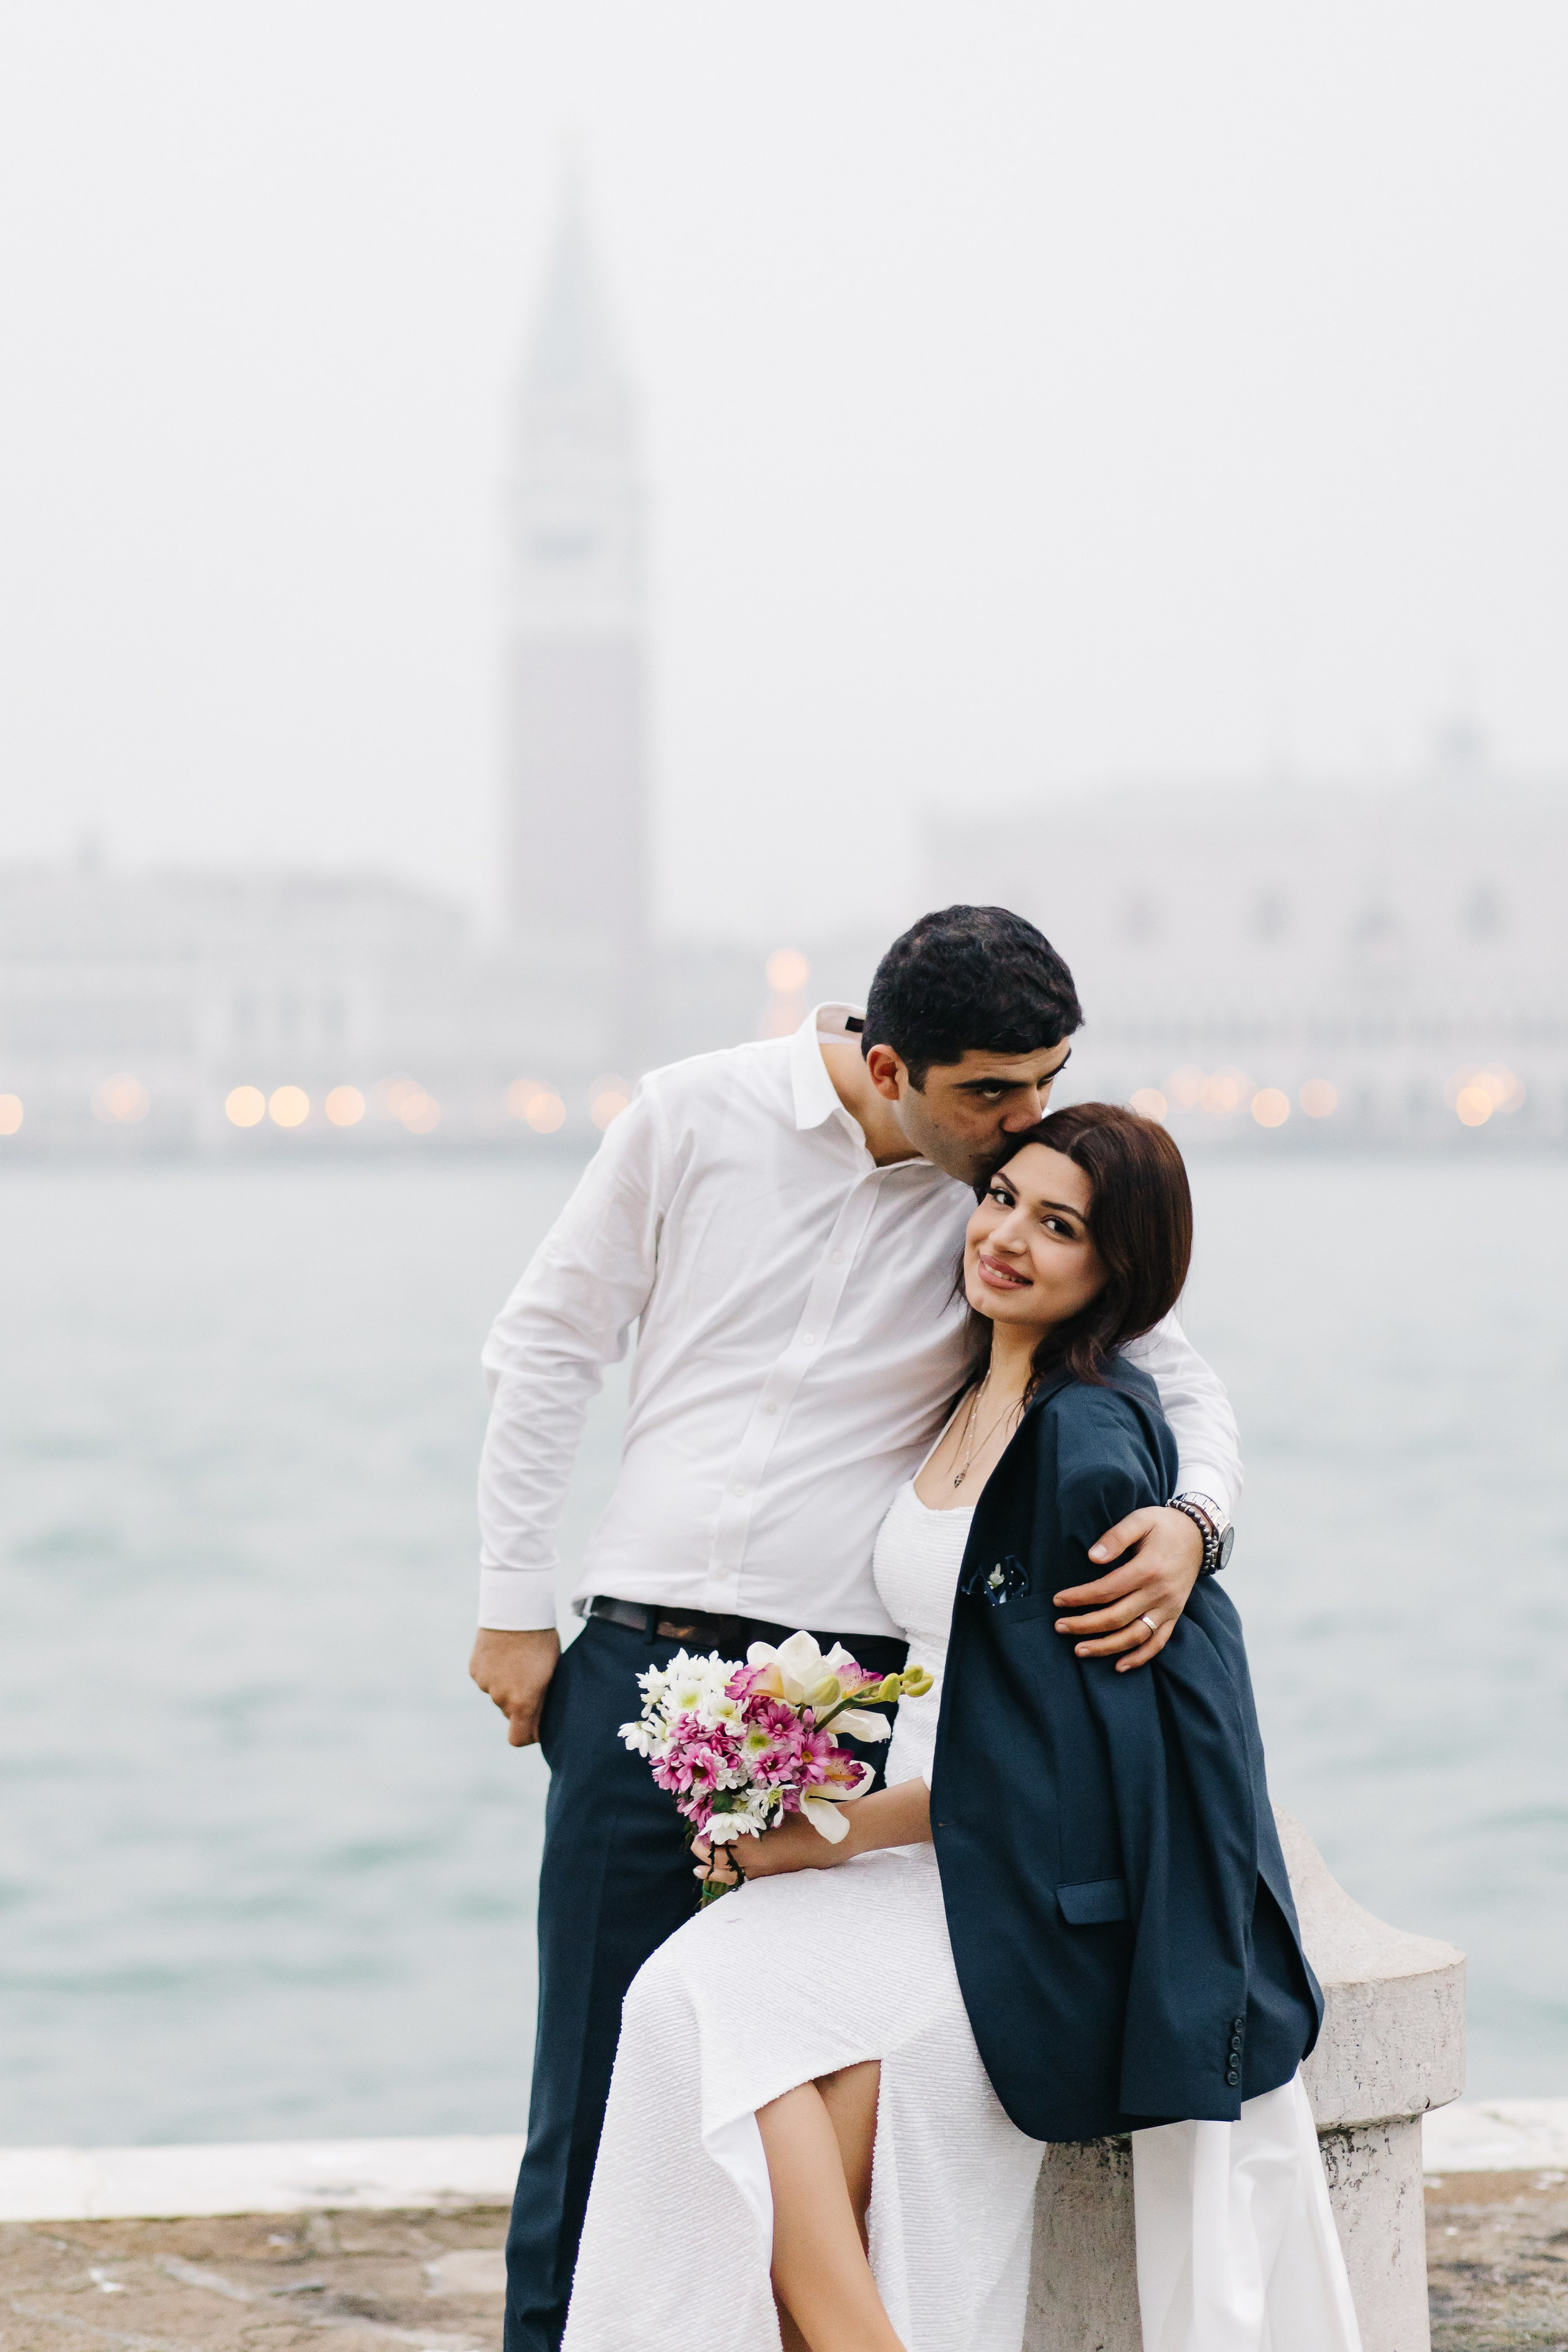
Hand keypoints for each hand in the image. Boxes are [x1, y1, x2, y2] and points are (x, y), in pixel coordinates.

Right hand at [469, 1627, 560, 1745]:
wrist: (515, 1609)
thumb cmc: (542, 1640)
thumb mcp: (552, 1671)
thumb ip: (543, 1699)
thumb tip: (540, 1716)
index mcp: (523, 1701)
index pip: (518, 1738)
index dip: (529, 1735)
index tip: (538, 1725)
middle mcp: (500, 1697)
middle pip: (510, 1713)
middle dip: (521, 1704)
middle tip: (532, 1681)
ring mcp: (485, 1683)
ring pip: (498, 1695)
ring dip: (507, 1687)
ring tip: (519, 1663)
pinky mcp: (474, 1670)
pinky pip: (486, 1680)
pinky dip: (495, 1674)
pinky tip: (505, 1656)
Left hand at [692, 1813, 838, 1887]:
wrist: (828, 1842)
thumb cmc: (803, 1821)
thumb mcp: (775, 1812)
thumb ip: (752, 1814)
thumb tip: (732, 1810)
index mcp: (751, 1843)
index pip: (719, 1840)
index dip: (708, 1834)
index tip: (702, 1827)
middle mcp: (752, 1861)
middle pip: (719, 1860)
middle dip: (705, 1853)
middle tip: (696, 1843)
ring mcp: (760, 1872)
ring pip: (729, 1875)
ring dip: (713, 1871)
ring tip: (698, 1871)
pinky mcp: (769, 1877)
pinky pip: (742, 1880)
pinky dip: (730, 1877)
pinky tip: (723, 1877)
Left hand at [1053, 1504, 1203, 1672]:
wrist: (1199, 1535)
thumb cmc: (1164, 1525)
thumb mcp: (1140, 1519)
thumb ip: (1116, 1536)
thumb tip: (1093, 1557)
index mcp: (1148, 1569)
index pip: (1107, 1590)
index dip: (1080, 1597)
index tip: (1058, 1600)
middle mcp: (1160, 1593)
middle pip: (1116, 1617)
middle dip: (1085, 1625)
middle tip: (1059, 1627)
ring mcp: (1169, 1608)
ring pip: (1135, 1636)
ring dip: (1106, 1647)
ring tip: (1080, 1650)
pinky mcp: (1175, 1615)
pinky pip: (1158, 1642)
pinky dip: (1140, 1657)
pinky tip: (1119, 1666)